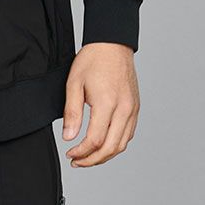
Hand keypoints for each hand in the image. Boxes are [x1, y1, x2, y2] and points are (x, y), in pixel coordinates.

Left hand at [62, 43, 139, 167]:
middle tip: (77, 162)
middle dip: (92, 160)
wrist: (113, 43)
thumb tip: (69, 138)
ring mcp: (132, 108)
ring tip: (88, 157)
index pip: (95, 140)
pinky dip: (115, 145)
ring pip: (121, 144)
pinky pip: (128, 134)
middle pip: (110, 148)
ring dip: (104, 156)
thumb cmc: (93, 60)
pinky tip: (102, 145)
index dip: (81, 152)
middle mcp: (124, 108)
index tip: (70, 154)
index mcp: (107, 103)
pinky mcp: (135, 108)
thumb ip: (71, 113)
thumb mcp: (74, 84)